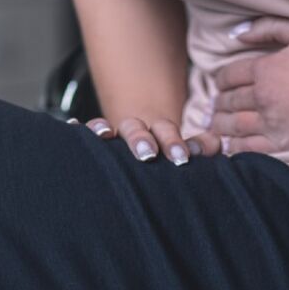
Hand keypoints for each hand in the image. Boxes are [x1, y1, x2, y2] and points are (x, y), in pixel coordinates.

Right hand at [67, 113, 222, 165]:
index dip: (173, 142)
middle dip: (141, 140)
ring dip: (105, 129)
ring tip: (103, 135)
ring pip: (107, 128)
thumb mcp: (183, 154)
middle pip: (136, 128)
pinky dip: (78, 130)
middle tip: (148, 155)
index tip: (181, 158)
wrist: (145, 158)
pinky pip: (83, 136)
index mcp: (158, 132)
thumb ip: (201, 147)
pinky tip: (72, 128)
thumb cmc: (167, 162)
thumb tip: (216, 142)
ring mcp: (112, 137)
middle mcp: (134, 131)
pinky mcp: (94, 147)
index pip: (165, 131)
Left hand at [207, 16, 288, 155]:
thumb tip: (237, 34)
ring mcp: (274, 122)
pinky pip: (250, 149)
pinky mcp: (286, 143)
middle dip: (218, 103)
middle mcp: (263, 97)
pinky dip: (234, 148)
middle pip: (229, 101)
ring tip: (214, 126)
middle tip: (213, 106)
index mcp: (265, 69)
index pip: (229, 75)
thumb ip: (269, 29)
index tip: (219, 83)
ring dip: (220, 125)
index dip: (220, 79)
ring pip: (234, 126)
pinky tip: (229, 146)